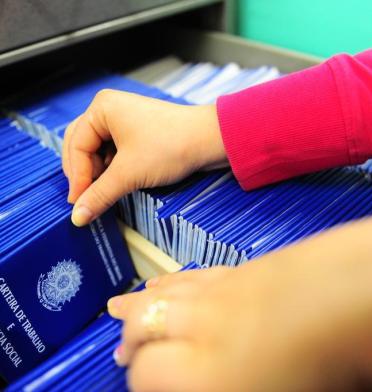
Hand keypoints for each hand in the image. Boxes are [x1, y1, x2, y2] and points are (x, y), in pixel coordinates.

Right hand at [62, 89, 227, 225]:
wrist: (210, 140)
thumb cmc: (171, 145)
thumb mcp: (130, 173)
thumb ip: (100, 195)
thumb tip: (78, 217)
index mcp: (102, 108)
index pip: (76, 146)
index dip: (76, 177)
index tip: (78, 203)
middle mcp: (110, 110)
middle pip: (83, 145)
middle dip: (84, 173)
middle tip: (86, 197)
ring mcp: (125, 120)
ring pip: (99, 150)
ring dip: (99, 173)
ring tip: (105, 191)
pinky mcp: (138, 132)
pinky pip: (115, 151)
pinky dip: (113, 169)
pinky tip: (118, 182)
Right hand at [108, 213, 371, 391]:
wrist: (345, 299)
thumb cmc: (315, 365)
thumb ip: (210, 386)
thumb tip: (189, 381)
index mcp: (206, 372)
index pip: (145, 372)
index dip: (135, 378)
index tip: (139, 382)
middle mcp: (201, 327)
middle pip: (144, 324)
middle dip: (128, 338)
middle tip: (120, 351)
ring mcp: (215, 294)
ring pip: (161, 295)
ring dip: (137, 305)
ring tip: (118, 308)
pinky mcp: (231, 273)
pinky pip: (187, 277)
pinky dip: (166, 282)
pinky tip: (158, 283)